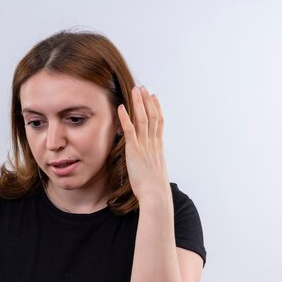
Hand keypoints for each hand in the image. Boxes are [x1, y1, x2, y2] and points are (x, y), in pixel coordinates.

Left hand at [117, 86, 170, 203]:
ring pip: (143, 118)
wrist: (155, 194)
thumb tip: (148, 164)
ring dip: (139, 103)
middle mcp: (153, 143)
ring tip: (135, 89)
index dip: (156, 108)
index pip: (159, 122)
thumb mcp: (154, 172)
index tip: (154, 97)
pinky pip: (130, 129)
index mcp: (158, 147)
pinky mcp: (135, 150)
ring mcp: (145, 145)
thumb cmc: (154, 189)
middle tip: (143, 88)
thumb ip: (150, 164)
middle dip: (148, 101)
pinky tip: (122, 107)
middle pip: (153, 116)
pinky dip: (126, 117)